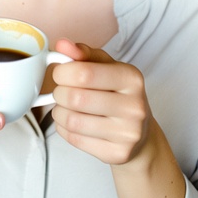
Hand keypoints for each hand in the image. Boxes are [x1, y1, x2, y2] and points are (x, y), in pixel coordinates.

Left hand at [50, 39, 153, 165]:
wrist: (138, 133)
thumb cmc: (117, 93)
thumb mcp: (106, 67)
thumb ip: (83, 54)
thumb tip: (62, 44)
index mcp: (132, 78)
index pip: (84, 73)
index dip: (62, 72)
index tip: (61, 73)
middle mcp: (134, 106)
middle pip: (75, 98)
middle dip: (59, 93)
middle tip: (62, 92)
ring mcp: (127, 133)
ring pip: (72, 121)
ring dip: (59, 112)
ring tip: (65, 107)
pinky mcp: (117, 154)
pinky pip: (74, 139)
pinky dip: (63, 129)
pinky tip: (71, 122)